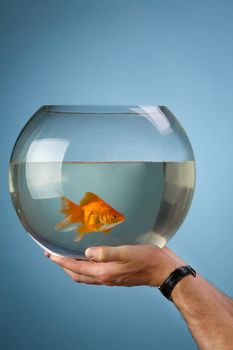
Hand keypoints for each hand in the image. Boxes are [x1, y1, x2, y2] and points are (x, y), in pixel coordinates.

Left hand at [45, 244, 184, 286]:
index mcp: (104, 272)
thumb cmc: (148, 260)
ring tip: (67, 256)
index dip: (62, 261)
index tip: (50, 254)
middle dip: (64, 265)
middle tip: (54, 255)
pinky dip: (87, 267)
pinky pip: (95, 273)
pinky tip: (90, 257)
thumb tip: (86, 252)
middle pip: (78, 274)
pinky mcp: (118, 274)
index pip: (76, 267)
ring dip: (74, 267)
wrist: (164, 270)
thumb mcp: (126, 253)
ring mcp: (111, 277)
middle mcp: (105, 277)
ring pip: (86, 275)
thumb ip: (106, 253)